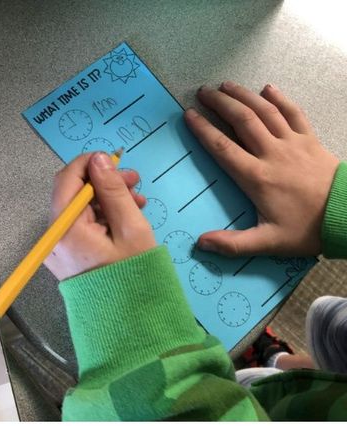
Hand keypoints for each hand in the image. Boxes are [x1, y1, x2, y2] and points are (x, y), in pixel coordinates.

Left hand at [44, 153, 152, 280]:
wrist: (129, 322)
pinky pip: (81, 229)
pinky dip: (102, 218)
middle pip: (72, 195)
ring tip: (136, 202)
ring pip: (79, 211)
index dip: (89, 163)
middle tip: (133, 181)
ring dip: (106, 200)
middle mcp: (56, 239)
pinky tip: (125, 218)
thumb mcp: (130, 227)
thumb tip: (99, 160)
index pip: (66, 180)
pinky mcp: (68, 259)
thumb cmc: (133, 276)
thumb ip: (113, 190)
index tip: (114, 161)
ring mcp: (60, 251)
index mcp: (66, 230)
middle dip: (102, 183)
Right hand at [185, 82, 338, 256]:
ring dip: (244, 95)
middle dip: (220, 103)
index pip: (223, 148)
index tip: (189, 116)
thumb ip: (232, 244)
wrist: (344, 215)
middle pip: (242, 120)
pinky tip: (268, 88)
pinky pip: (293, 112)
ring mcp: (293, 143)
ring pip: (265, 111)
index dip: (204, 130)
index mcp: (257, 178)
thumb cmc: (305, 230)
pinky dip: (280, 98)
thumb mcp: (267, 243)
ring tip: (226, 85)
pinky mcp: (310, 140)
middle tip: (203, 93)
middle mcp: (272, 153)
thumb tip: (201, 243)